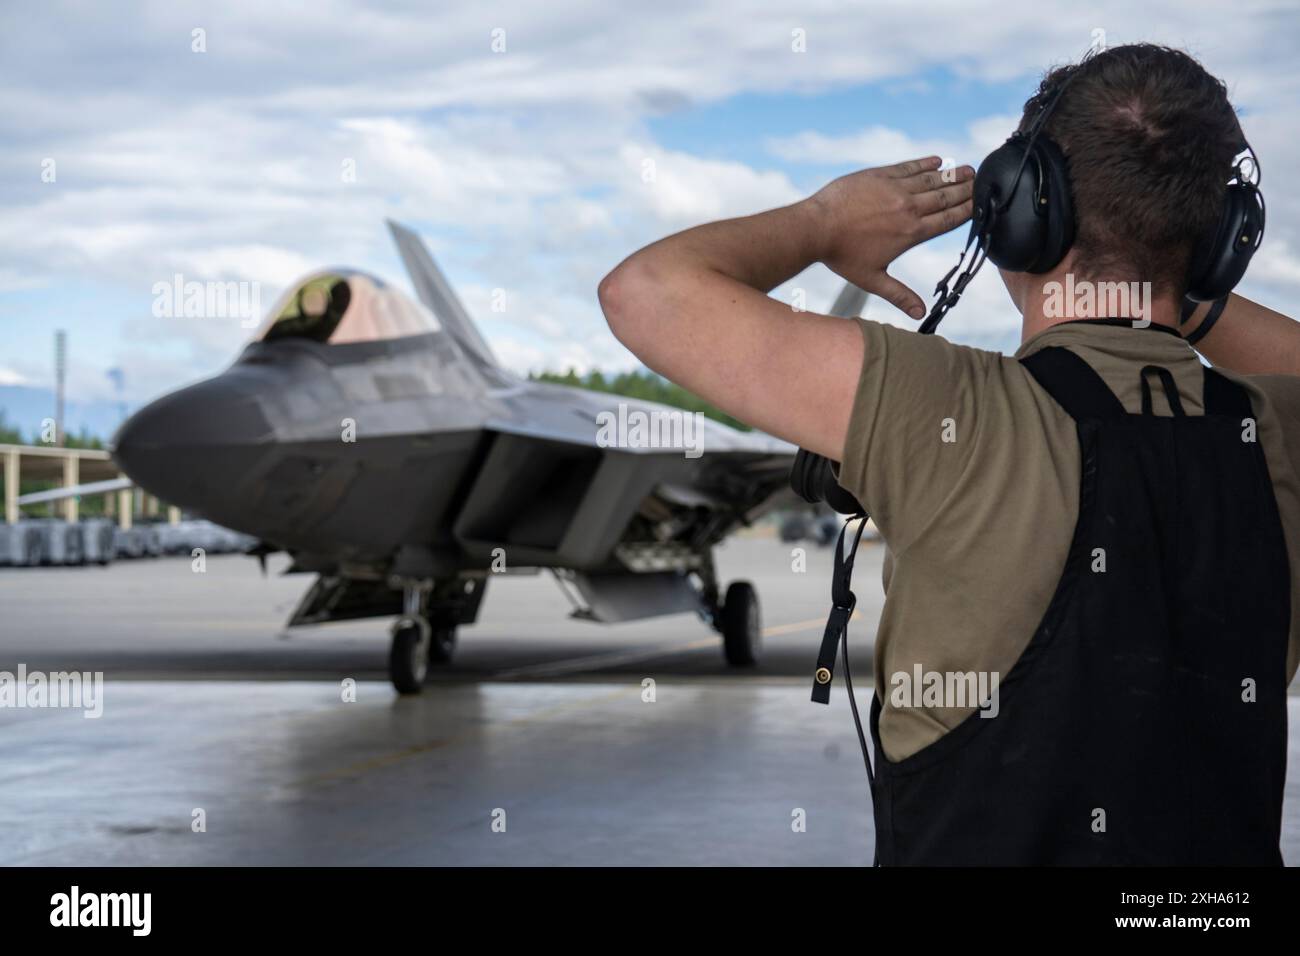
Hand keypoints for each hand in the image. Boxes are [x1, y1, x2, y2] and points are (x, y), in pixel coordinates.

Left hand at [809, 156, 973, 319]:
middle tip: (982, 182)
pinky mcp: (879, 175)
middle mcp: (909, 208)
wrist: (815, 228)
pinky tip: (938, 161)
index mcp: (911, 233)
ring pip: (932, 179)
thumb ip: (900, 295)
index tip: (981, 203)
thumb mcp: (872, 280)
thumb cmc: (841, 256)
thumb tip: (920, 314)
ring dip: (953, 174)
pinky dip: (925, 163)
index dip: (968, 210)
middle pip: (947, 196)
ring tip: (969, 170)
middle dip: (967, 189)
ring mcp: (894, 189)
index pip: (949, 219)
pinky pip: (909, 167)